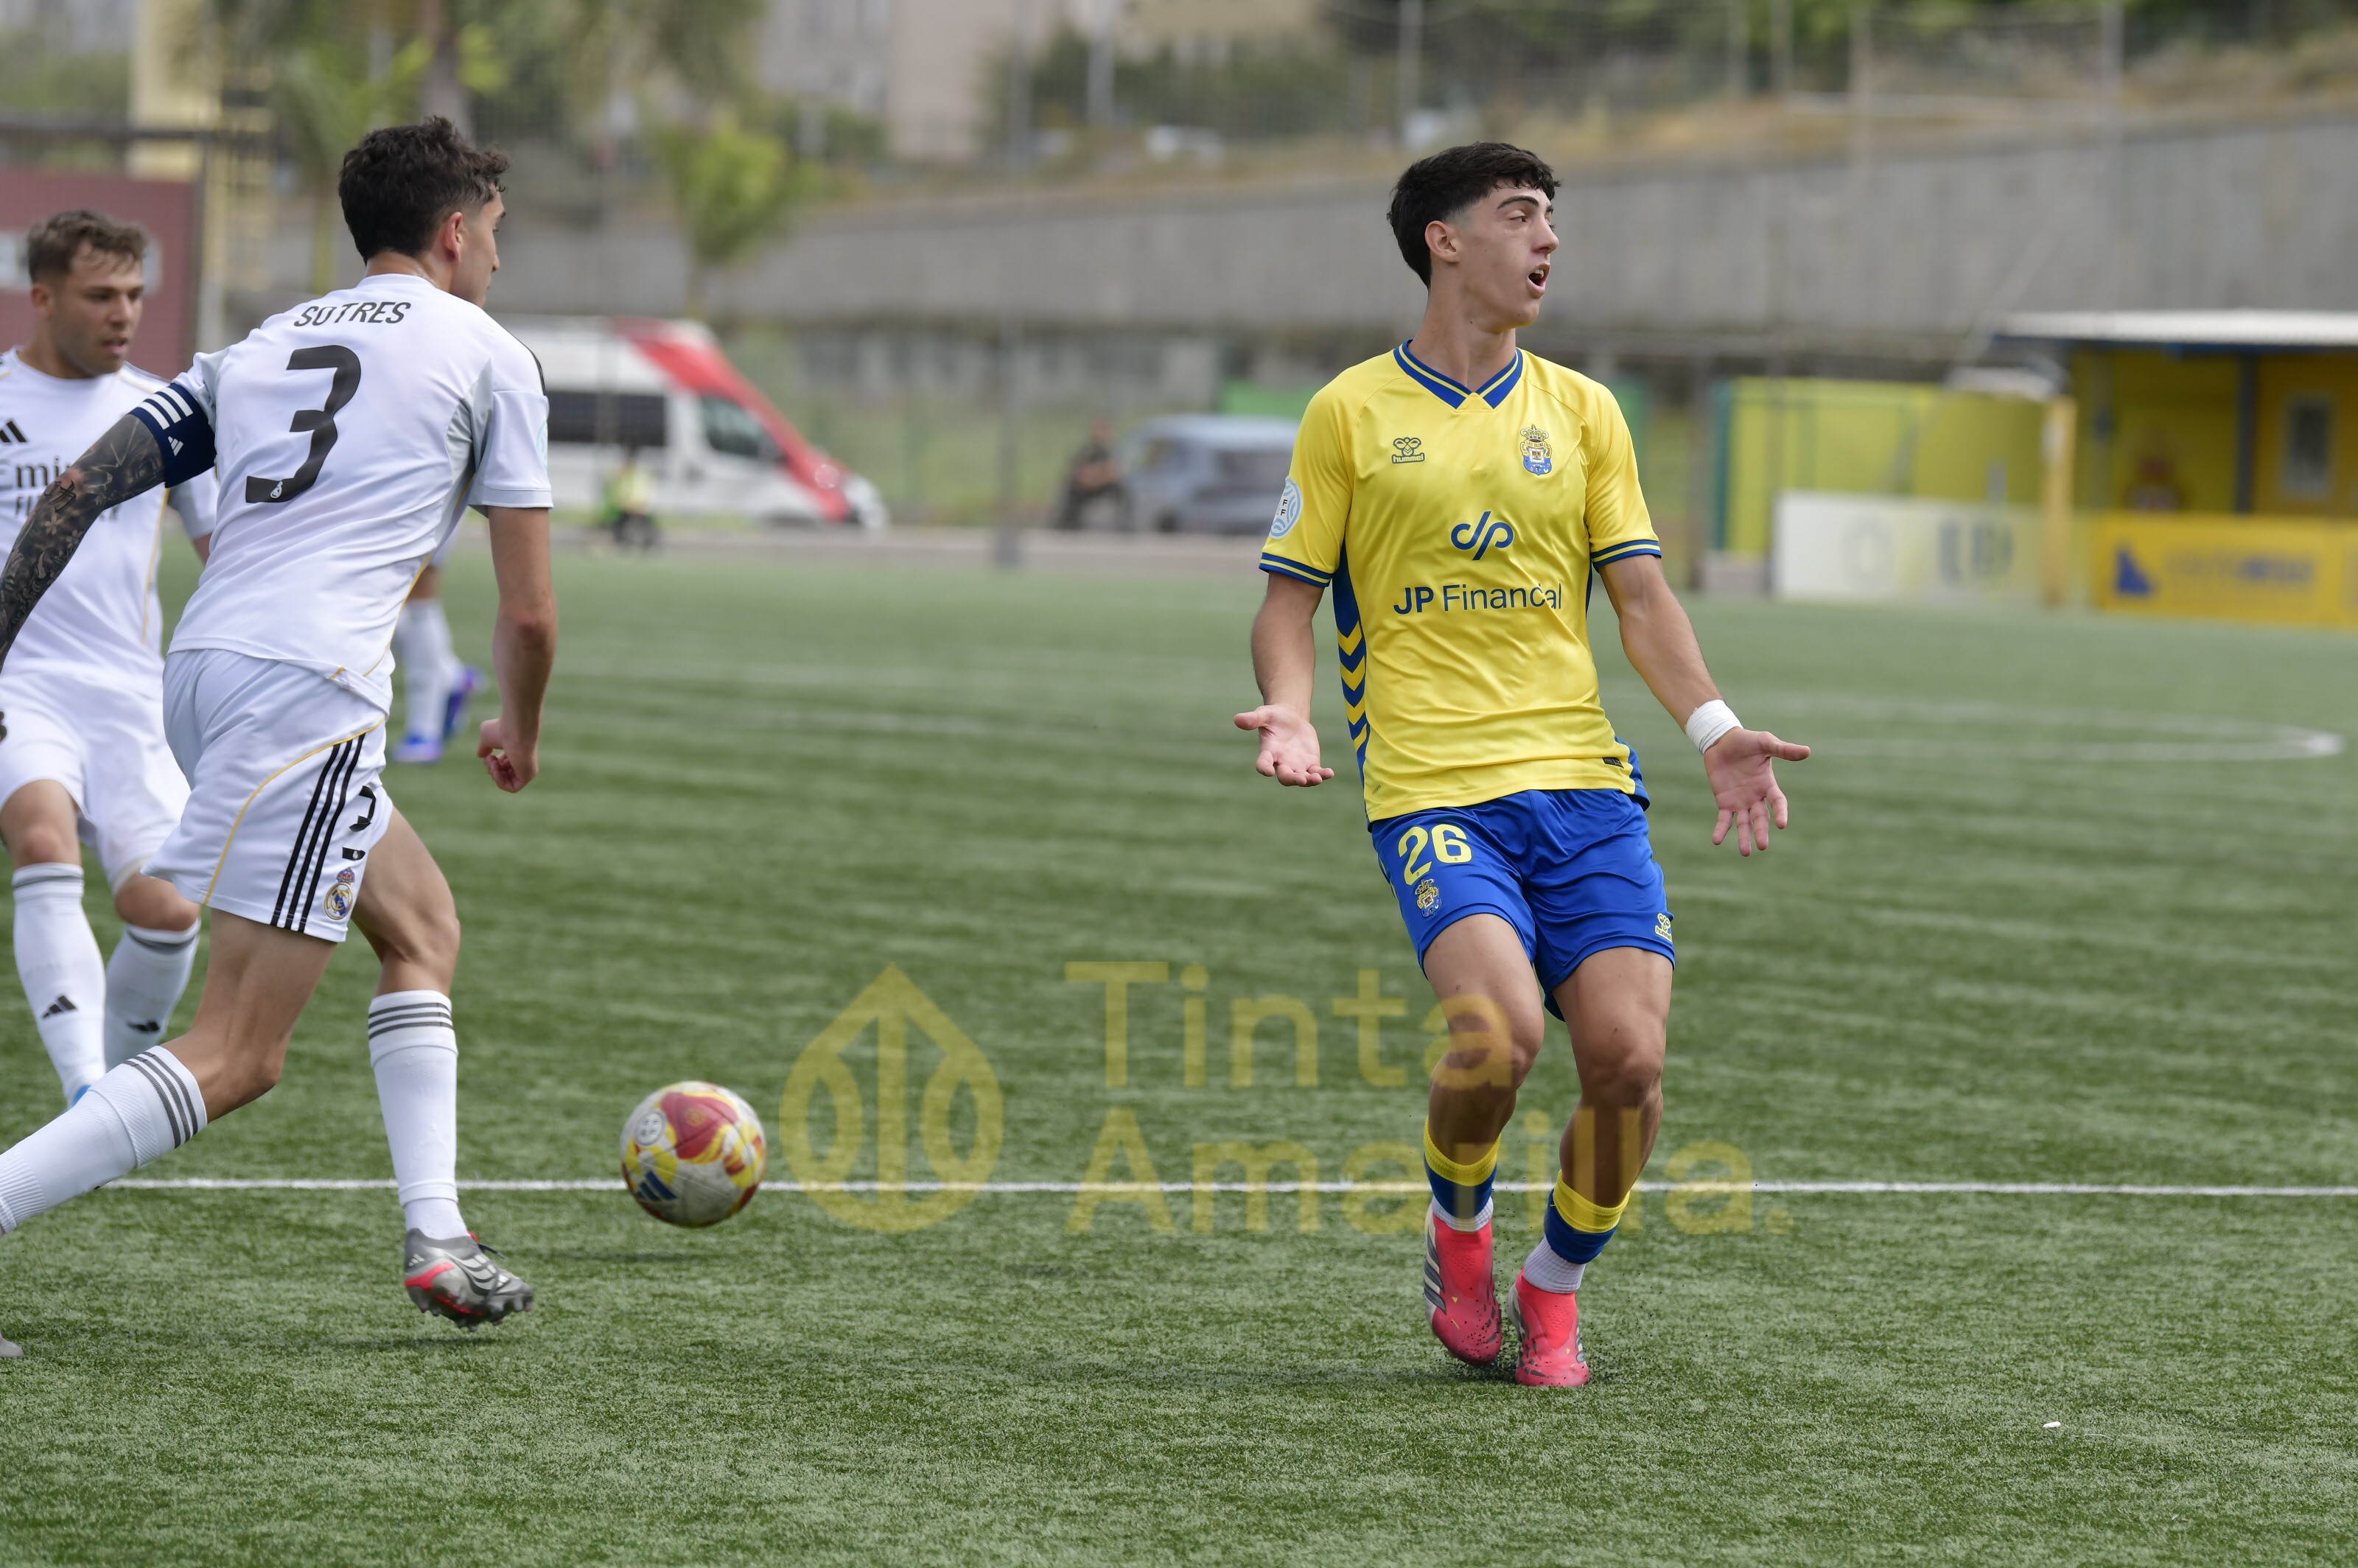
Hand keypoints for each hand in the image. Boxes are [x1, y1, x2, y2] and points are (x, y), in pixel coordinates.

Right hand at [478, 713, 538, 792]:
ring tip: (494, 763)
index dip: (491, 763)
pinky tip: (497, 771)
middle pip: (503, 773)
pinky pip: (512, 788)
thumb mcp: (486, 737)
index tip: (488, 755)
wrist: (515, 729)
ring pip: (506, 781)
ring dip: (494, 774)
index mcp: (515, 750)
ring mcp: (526, 768)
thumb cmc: (501, 729)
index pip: (502, 764)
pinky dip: (501, 782)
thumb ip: (484, 747)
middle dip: (491, 768)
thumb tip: (481, 755)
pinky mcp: (528, 775)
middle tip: (490, 759)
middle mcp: (522, 760)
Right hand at [1234, 703, 1334, 786]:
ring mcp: (1296, 765)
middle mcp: (1281, 763)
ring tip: (1318, 778)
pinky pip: (1316, 772)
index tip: (1267, 771)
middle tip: (1300, 779)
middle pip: (1285, 776)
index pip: (1263, 763)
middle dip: (1293, 779)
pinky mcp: (1310, 763)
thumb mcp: (1264, 714)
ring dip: (1309, 780)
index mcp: (1268, 752)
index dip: (1264, 768)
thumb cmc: (1274, 716)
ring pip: (1302, 778)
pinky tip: (1330, 773)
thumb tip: (1237, 719)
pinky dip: (1322, 774)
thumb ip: (1252, 719)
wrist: (1291, 718)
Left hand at [1704, 727, 1808, 855]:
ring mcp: (1740, 801)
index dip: (1781, 813)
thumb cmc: (1746, 741)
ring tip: (1745, 852)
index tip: (1781, 824)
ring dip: (1744, 837)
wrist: (1721, 741)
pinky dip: (1721, 830)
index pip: (1778, 802)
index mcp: (1768, 784)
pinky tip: (1716, 841)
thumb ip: (1784, 750)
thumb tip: (1808, 752)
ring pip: (1744, 823)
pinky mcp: (1724, 802)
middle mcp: (1756, 796)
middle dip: (1762, 831)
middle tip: (1763, 846)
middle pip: (1761, 818)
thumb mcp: (1766, 743)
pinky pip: (1724, 819)